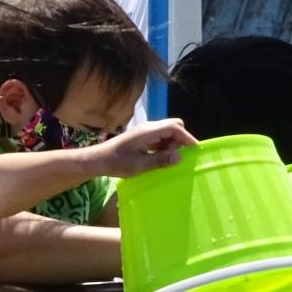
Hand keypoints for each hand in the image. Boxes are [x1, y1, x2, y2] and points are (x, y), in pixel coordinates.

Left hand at [78, 118, 197, 177]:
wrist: (97, 160)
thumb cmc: (116, 163)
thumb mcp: (139, 165)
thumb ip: (160, 160)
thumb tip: (179, 157)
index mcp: (148, 131)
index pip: (175, 127)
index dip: (187, 137)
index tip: (194, 150)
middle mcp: (148, 127)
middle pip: (173, 126)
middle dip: (179, 139)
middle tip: (175, 156)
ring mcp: (144, 131)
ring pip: (167, 131)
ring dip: (171, 143)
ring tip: (165, 160)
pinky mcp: (141, 137)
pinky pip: (159, 137)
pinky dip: (163, 145)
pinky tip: (158, 158)